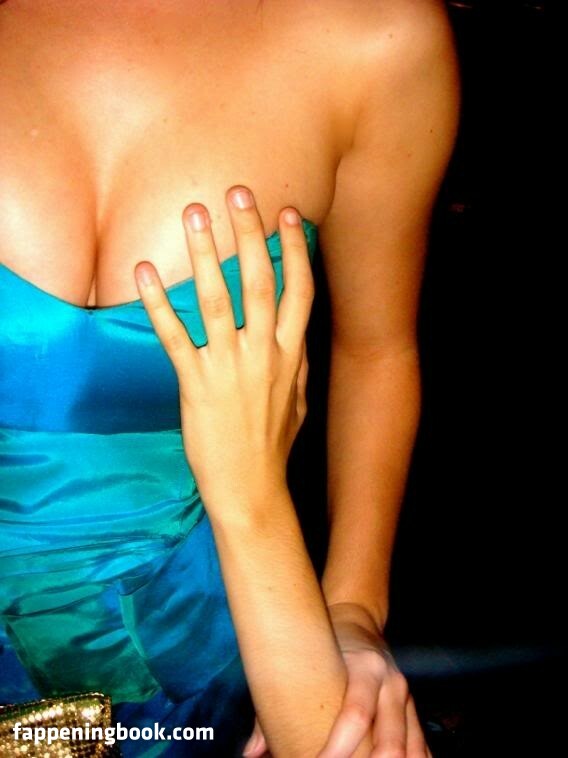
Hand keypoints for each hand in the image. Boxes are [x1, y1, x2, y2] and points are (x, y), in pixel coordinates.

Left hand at [134, 186, 313, 517]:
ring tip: (195, 213)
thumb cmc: (274, 445)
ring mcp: (231, 367)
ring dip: (206, 253)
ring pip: (218, 299)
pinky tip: (146, 271)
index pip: (300, 292)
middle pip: (261, 282)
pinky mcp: (197, 384)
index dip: (295, 250)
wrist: (252, 488)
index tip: (288, 213)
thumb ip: (298, 363)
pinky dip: (159, 302)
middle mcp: (265, 353)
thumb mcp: (299, 400)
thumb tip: (299, 334)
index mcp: (292, 355)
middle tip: (238, 192)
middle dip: (250, 233)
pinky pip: (175, 336)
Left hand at [242, 602, 431, 757]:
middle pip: (391, 740)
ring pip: (413, 748)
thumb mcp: (304, 661)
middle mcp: (391, 682)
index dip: (337, 748)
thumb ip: (274, 708)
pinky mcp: (412, 711)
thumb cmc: (324, 644)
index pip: (356, 714)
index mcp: (365, 667)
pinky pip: (421, 746)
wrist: (358, 620)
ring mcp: (406, 698)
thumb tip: (252, 752)